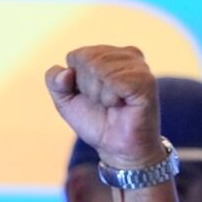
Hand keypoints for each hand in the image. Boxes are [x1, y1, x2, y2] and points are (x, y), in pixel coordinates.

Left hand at [45, 46, 162, 169]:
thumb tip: (65, 72)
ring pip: (100, 69)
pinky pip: (114, 81)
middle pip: (87, 59)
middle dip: (87, 87)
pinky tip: (121, 105)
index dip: (75, 81)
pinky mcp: (146, 80)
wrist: (115, 147)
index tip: (91, 96)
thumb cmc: (95, 120)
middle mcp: (126, 54)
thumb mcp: (65, 100)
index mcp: (108, 53)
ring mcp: (139, 66)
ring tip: (113, 104)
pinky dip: (111, 98)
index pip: (76, 56)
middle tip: (103, 102)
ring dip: (100, 95)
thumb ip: (54, 81)